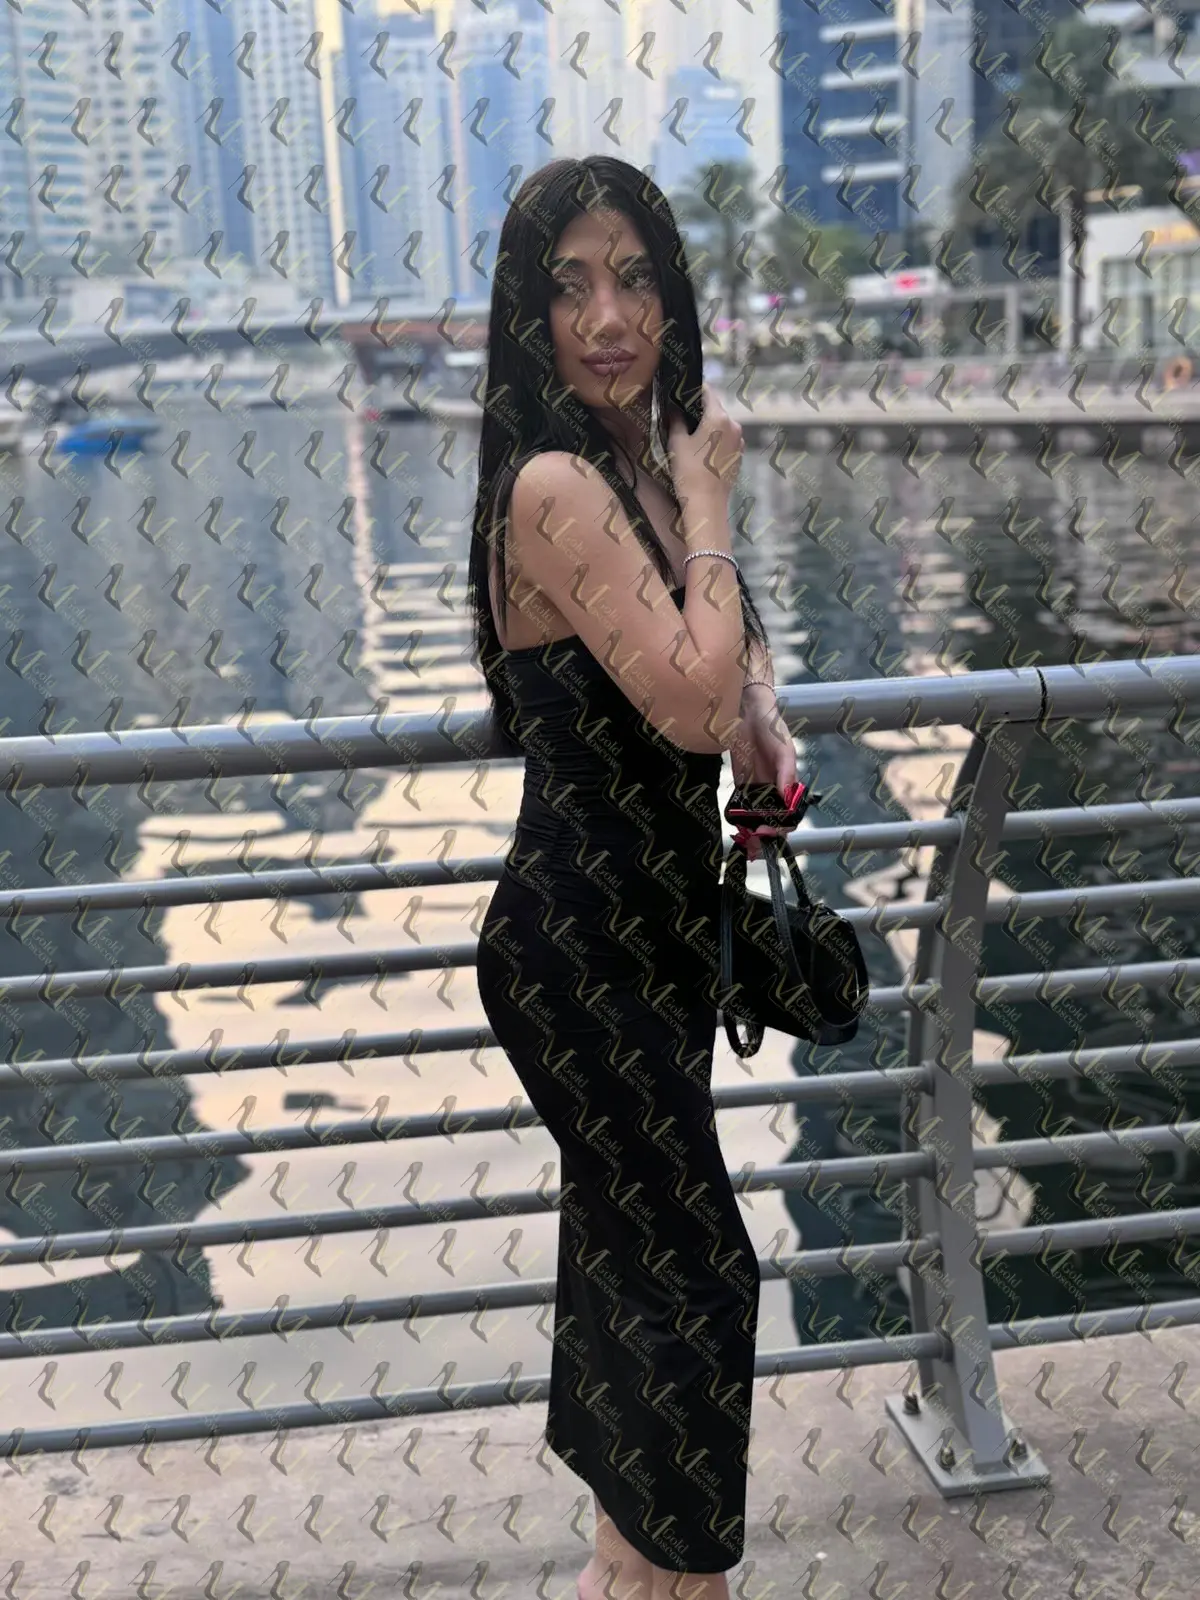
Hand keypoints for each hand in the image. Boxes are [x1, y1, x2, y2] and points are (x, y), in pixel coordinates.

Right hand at [666, 382, 743, 506]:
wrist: (706, 504)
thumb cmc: (689, 471)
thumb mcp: (676, 442)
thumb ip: (675, 420)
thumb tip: (674, 409)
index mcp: (719, 417)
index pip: (707, 392)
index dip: (693, 390)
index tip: (681, 393)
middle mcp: (734, 425)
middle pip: (715, 409)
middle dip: (699, 410)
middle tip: (681, 417)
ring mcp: (739, 442)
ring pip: (721, 425)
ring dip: (708, 427)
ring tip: (691, 437)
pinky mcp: (739, 456)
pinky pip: (726, 440)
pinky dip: (715, 440)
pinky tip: (702, 452)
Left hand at [728, 698, 798, 860]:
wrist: (748, 714)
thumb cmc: (772, 729)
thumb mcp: (784, 750)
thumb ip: (786, 773)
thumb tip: (788, 796)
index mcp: (789, 784)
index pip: (790, 814)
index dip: (782, 827)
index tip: (770, 832)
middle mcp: (775, 790)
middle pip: (773, 821)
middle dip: (766, 835)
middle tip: (755, 844)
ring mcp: (758, 789)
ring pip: (758, 818)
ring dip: (753, 832)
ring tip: (747, 843)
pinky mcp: (742, 785)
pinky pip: (742, 807)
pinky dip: (741, 820)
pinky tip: (738, 829)